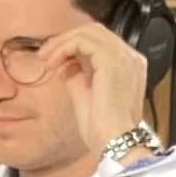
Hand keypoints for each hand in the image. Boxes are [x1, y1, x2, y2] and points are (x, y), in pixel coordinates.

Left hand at [41, 20, 151, 160]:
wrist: (115, 145)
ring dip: (62, 42)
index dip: (73, 45)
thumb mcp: (85, 97)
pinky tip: (53, 63)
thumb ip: (77, 76)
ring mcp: (124, 57)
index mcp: (128, 67)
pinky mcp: (112, 60)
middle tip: (45, 55)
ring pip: (88, 32)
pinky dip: (64, 47)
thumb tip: (64, 63)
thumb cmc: (104, 131)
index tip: (53, 60)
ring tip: (45, 59)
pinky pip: (83, 41)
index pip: (100, 42)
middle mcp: (130, 58)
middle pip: (95, 31)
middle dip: (66, 40)